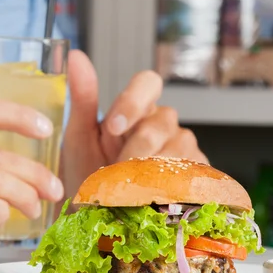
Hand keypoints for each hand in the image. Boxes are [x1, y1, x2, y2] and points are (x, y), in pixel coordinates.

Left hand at [60, 50, 207, 199]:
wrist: (99, 216)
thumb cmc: (89, 173)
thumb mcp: (79, 137)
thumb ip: (82, 99)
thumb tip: (75, 56)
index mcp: (136, 108)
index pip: (148, 83)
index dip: (133, 101)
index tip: (113, 127)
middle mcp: (163, 123)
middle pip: (163, 120)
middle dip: (138, 146)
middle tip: (117, 170)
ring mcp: (183, 148)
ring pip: (181, 145)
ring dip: (155, 168)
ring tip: (132, 189)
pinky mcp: (197, 175)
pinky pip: (195, 172)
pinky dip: (174, 185)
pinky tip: (156, 197)